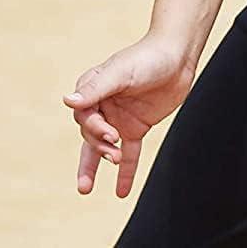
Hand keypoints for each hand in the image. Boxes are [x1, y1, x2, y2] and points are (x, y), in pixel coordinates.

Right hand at [63, 34, 195, 197]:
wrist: (178, 55)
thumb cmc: (148, 57)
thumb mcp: (121, 72)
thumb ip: (95, 88)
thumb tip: (67, 101)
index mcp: (93, 89)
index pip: (84, 116)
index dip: (94, 129)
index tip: (110, 133)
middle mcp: (102, 105)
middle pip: (91, 134)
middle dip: (99, 146)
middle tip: (112, 152)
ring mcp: (119, 117)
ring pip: (102, 148)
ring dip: (97, 164)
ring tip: (86, 188)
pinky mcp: (137, 126)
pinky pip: (129, 154)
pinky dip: (125, 173)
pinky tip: (120, 193)